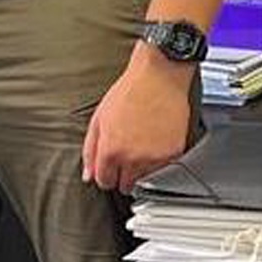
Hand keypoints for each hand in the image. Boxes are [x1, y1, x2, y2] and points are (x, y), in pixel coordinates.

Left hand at [82, 47, 193, 194]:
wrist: (160, 77)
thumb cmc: (130, 91)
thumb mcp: (98, 118)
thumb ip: (90, 150)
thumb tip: (88, 174)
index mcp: (111, 150)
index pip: (104, 181)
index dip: (105, 175)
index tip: (109, 170)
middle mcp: (133, 158)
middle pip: (125, 185)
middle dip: (122, 174)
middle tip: (125, 156)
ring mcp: (155, 157)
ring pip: (145, 178)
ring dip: (141, 167)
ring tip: (141, 143)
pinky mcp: (173, 153)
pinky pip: (163, 167)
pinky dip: (159, 159)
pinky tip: (155, 139)